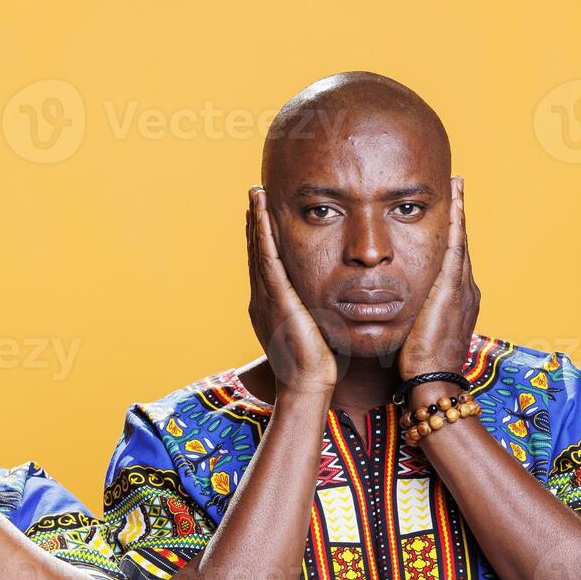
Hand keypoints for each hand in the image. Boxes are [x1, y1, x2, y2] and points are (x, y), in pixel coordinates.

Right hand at [247, 185, 336, 396]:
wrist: (307, 385)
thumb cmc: (316, 365)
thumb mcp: (313, 330)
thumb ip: (313, 312)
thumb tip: (325, 301)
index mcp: (270, 306)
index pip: (265, 263)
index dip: (262, 237)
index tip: (263, 213)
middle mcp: (262, 299)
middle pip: (256, 251)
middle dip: (255, 222)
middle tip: (255, 194)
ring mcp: (266, 298)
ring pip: (258, 250)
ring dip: (256, 219)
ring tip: (256, 194)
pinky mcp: (276, 299)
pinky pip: (267, 259)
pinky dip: (263, 235)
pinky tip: (262, 214)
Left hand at [398, 176, 480, 378]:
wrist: (433, 381)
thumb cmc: (419, 363)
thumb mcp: (415, 329)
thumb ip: (409, 311)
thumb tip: (390, 301)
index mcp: (455, 298)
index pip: (451, 257)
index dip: (450, 232)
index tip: (447, 209)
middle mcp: (464, 289)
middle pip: (459, 243)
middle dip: (458, 215)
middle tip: (456, 186)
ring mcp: (462, 289)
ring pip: (460, 242)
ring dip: (459, 213)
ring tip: (457, 187)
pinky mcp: (453, 291)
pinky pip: (456, 250)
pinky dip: (456, 227)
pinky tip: (454, 207)